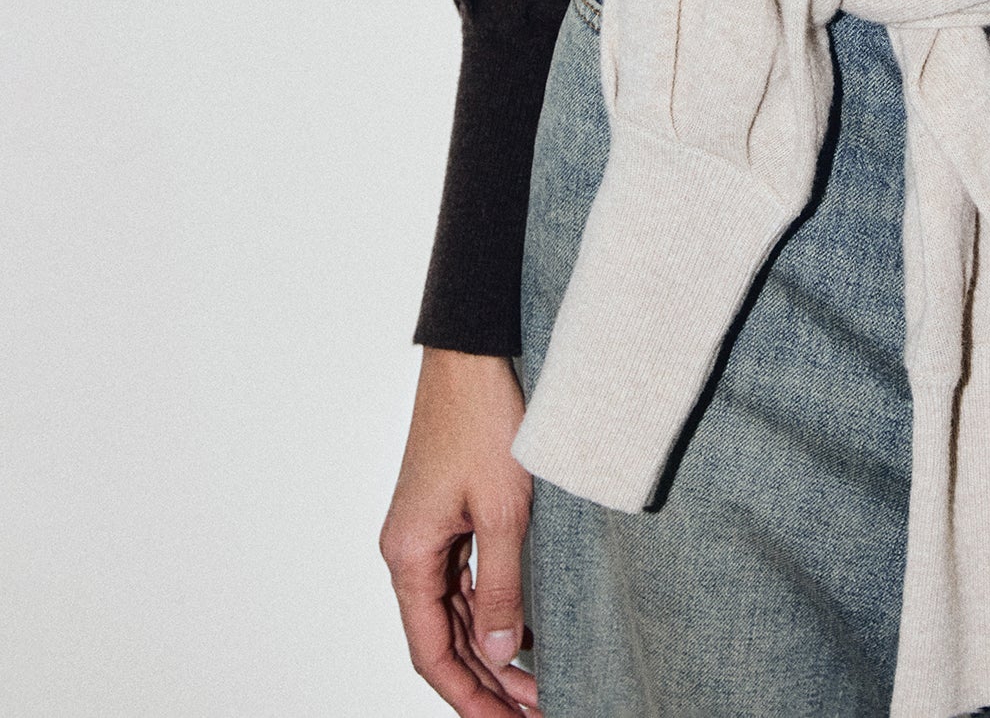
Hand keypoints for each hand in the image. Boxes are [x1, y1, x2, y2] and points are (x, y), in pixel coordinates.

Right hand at [381, 348, 540, 711]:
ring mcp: (427, 532)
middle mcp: (410, 550)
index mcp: (409, 554)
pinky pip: (463, 580)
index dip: (467, 697)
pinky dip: (488, 611)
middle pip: (442, 638)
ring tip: (534, 688)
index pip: (431, 651)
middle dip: (485, 683)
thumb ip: (501, 583)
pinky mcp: (447, 514)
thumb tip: (498, 649)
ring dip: (489, 650)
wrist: (472, 353)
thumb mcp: (503, 508)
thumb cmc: (484, 419)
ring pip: (454, 612)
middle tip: (533, 713)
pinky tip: (521, 633)